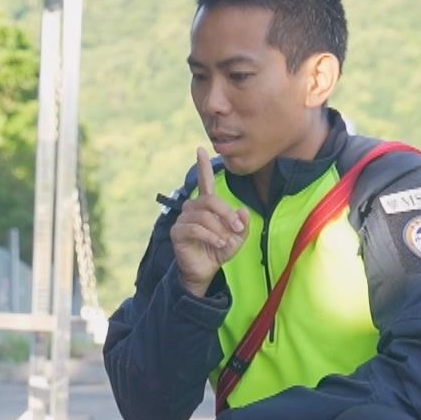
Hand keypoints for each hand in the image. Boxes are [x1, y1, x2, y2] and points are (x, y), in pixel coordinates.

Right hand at [169, 147, 248, 297]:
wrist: (205, 270)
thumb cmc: (219, 250)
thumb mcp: (237, 237)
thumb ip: (242, 224)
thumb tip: (242, 211)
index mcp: (206, 206)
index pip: (204, 182)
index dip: (202, 166)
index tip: (199, 149)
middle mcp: (192, 208)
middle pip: (210, 201)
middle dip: (226, 214)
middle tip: (237, 229)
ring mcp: (183, 219)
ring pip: (204, 216)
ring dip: (219, 229)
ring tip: (226, 241)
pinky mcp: (178, 232)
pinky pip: (195, 228)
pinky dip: (210, 236)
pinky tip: (218, 243)